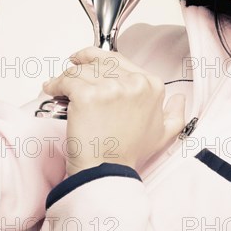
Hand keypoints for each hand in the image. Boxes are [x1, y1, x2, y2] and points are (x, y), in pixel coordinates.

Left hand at [42, 47, 185, 176]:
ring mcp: (110, 88)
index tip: (84, 60)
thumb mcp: (162, 135)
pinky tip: (50, 91)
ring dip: (65, 77)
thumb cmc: (128, 154)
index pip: (118, 60)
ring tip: (58, 88)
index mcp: (151, 86)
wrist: (106, 172)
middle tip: (68, 74)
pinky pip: (65, 81)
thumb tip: (180, 98)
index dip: (97, 58)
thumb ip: (174, 113)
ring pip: (79, 70)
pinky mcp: (87, 96)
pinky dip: (54, 85)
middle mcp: (133, 83)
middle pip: (97, 63)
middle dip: (80, 68)